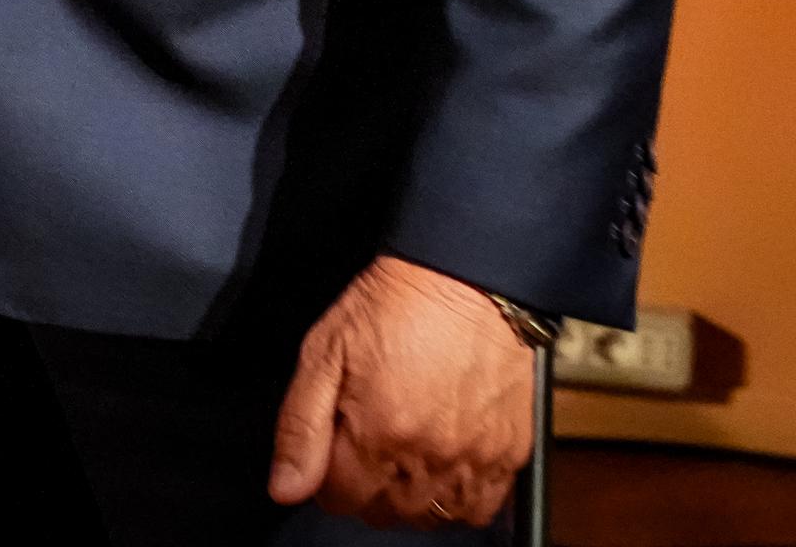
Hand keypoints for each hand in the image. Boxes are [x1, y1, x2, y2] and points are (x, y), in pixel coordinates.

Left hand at [268, 255, 537, 528]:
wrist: (464, 278)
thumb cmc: (393, 306)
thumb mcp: (324, 353)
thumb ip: (300, 427)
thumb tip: (286, 487)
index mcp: (378, 433)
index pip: (340, 499)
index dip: (327, 476)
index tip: (333, 449)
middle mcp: (429, 456)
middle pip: (385, 513)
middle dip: (367, 488)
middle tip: (368, 445)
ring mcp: (474, 458)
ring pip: (433, 517)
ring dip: (412, 498)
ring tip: (405, 456)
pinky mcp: (509, 452)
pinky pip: (482, 507)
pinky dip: (460, 499)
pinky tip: (444, 466)